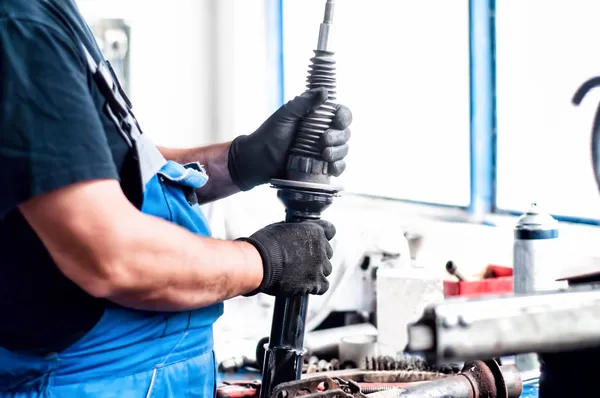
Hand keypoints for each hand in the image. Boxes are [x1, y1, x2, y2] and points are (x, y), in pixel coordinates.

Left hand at [228, 88, 352, 190]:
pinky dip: (338, 167)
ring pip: (343, 150)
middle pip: (345, 133)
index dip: (344, 117)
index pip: (341, 114)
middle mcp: (323, 133)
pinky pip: (338, 168)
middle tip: (323, 141)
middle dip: (338, 137)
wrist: (258, 161)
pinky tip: (331, 168)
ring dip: (338, 152)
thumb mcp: (285, 115)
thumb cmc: (269, 135)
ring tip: (324, 155)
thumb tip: (324, 92)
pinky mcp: (321, 168)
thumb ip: (304, 102)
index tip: (337, 121)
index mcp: (317, 118)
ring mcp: (323, 152)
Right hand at [237, 220, 335, 295]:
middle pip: (327, 252)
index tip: (316, 241)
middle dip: (317, 256)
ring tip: (299, 274)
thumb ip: (295, 231)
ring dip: (316, 272)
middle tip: (301, 261)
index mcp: (314, 230)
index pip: (330, 230)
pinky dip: (315, 287)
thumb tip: (294, 233)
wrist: (259, 263)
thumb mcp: (281, 228)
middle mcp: (321, 247)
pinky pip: (324, 286)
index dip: (323, 236)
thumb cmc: (265, 244)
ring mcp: (319, 265)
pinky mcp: (315, 282)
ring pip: (326, 270)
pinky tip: (303, 285)